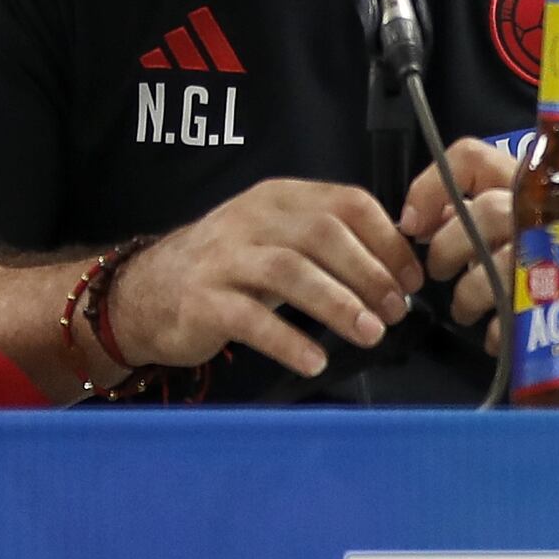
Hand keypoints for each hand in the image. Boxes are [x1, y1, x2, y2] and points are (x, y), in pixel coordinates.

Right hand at [106, 179, 425, 380]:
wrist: (147, 292)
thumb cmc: (230, 269)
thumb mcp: (279, 239)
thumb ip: (331, 242)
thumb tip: (400, 265)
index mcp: (280, 197)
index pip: (348, 203)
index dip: (388, 241)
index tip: (412, 279)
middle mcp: (252, 219)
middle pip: (324, 235)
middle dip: (370, 274)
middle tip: (396, 312)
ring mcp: (224, 258)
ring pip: (291, 272)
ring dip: (339, 305)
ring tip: (371, 334)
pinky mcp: (203, 300)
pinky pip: (251, 319)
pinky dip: (289, 341)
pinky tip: (315, 361)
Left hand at [399, 138, 523, 333]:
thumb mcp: (528, 219)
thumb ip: (480, 213)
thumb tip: (426, 222)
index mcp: (531, 180)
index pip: (471, 156)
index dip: (429, 186)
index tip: (415, 225)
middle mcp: (547, 206)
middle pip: (485, 210)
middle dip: (449, 247)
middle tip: (441, 272)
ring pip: (497, 264)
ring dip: (467, 294)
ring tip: (465, 311)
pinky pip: (517, 314)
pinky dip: (497, 331)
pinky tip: (497, 336)